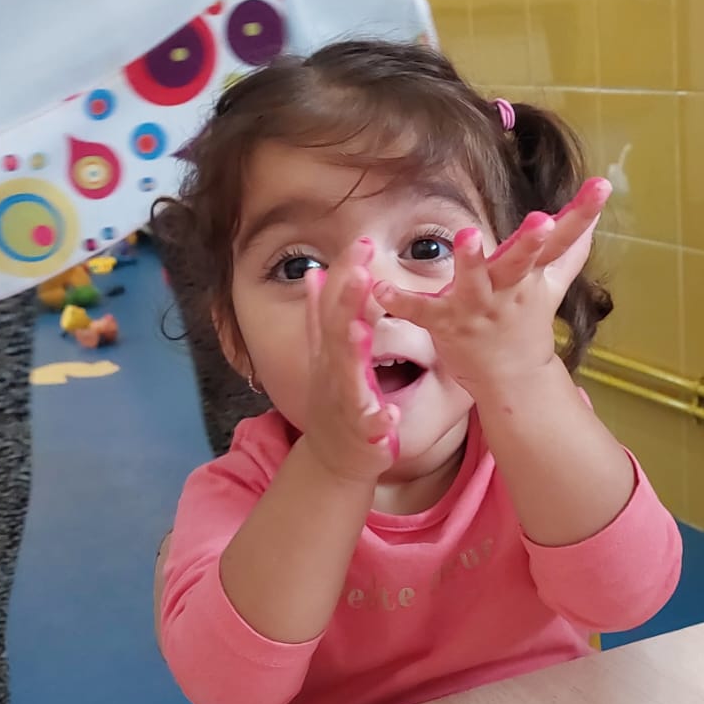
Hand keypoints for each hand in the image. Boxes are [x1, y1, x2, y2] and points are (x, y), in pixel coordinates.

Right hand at [300, 240, 399, 484]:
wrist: (333, 460)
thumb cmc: (336, 403)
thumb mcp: (325, 355)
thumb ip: (320, 316)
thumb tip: (313, 273)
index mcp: (332, 350)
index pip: (335, 305)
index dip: (346, 275)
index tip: (362, 242)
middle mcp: (334, 372)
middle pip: (337, 330)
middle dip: (348, 300)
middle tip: (362, 268)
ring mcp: (346, 403)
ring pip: (347, 375)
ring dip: (352, 353)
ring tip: (363, 330)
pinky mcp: (362, 436)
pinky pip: (369, 427)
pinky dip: (377, 421)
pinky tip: (390, 416)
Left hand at [372, 179, 609, 399]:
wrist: (511, 381)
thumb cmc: (527, 326)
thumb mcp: (551, 286)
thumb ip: (569, 250)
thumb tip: (596, 218)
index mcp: (532, 275)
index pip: (563, 240)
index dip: (583, 212)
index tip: (602, 184)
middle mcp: (508, 289)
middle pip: (523, 261)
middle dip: (531, 241)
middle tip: (541, 219)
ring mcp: (477, 308)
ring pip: (474, 282)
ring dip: (471, 260)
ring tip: (467, 234)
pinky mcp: (445, 324)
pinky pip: (421, 312)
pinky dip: (401, 301)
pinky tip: (381, 288)